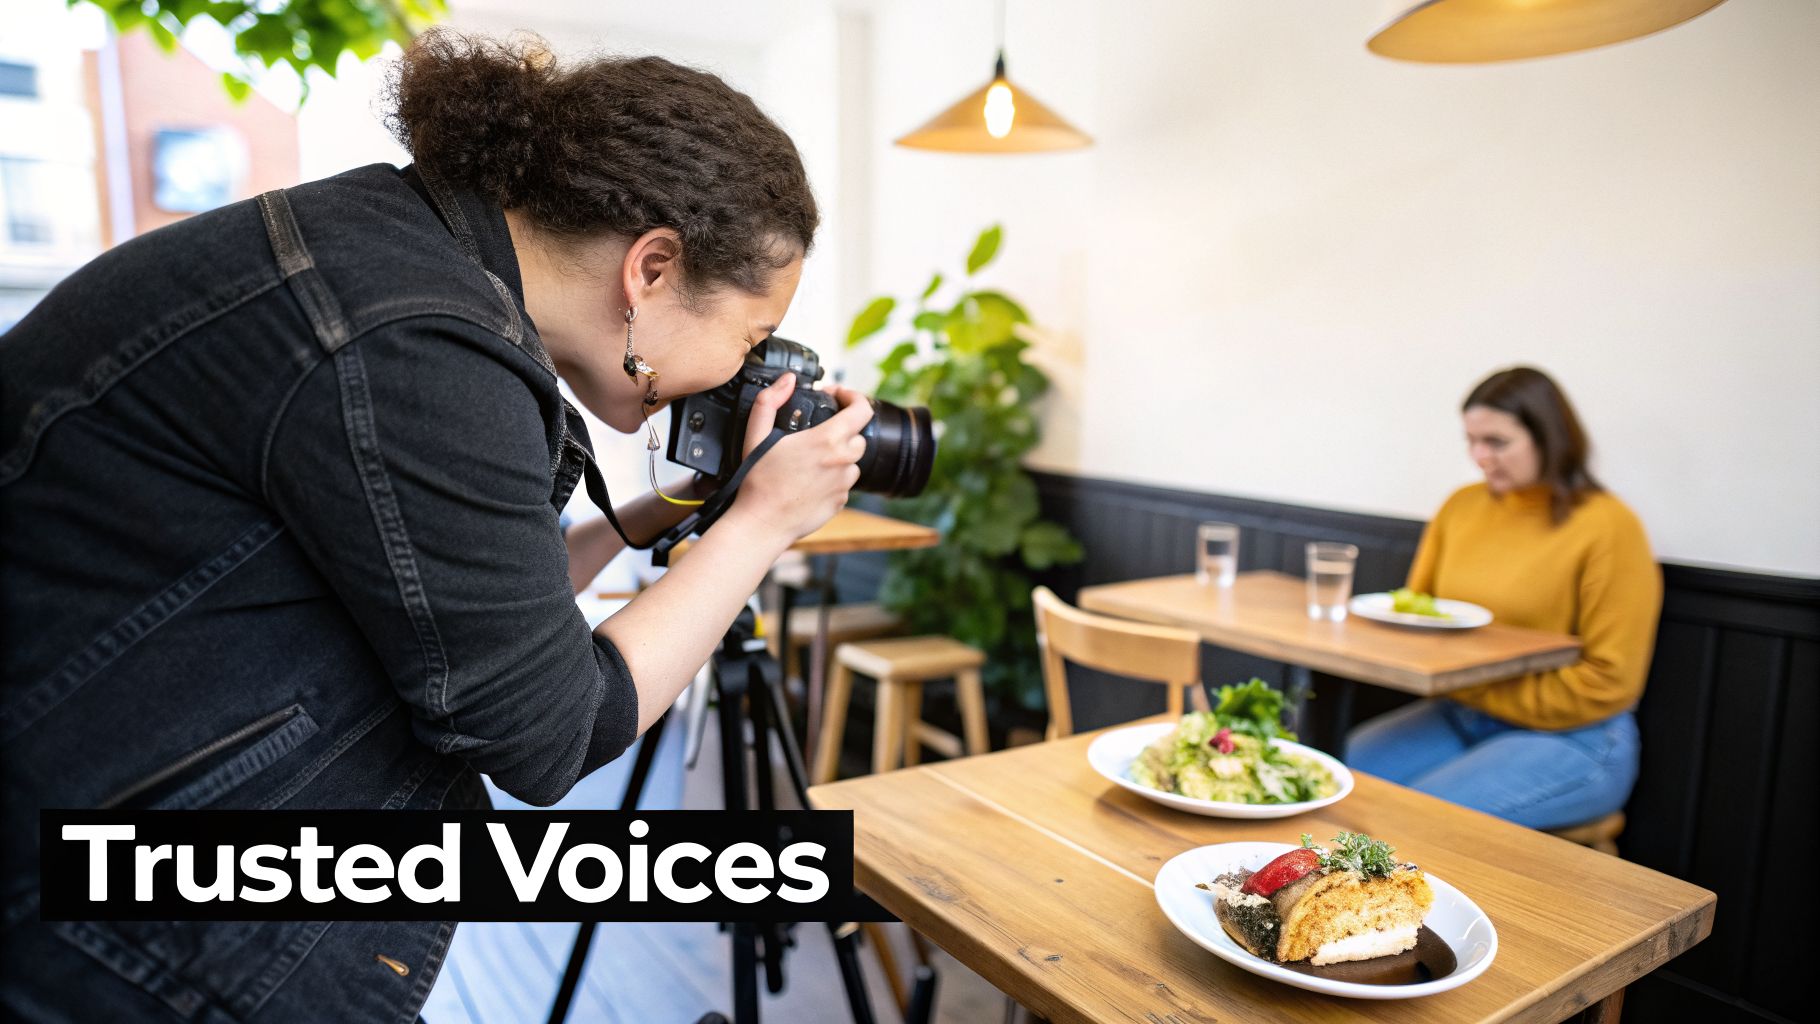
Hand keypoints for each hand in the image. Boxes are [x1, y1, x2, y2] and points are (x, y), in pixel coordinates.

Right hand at [729, 373, 872, 543]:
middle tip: (820, 430)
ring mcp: (844, 484)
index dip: (853, 396)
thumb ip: (769, 400)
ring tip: (811, 459)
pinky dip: (832, 478)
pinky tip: (809, 480)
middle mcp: (842, 461)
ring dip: (838, 456)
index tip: (838, 396)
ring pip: (852, 462)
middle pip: (859, 436)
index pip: (862, 409)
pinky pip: (843, 483)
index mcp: (828, 440)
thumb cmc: (759, 481)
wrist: (763, 522)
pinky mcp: (841, 502)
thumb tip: (787, 380)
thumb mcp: (756, 433)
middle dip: (843, 429)